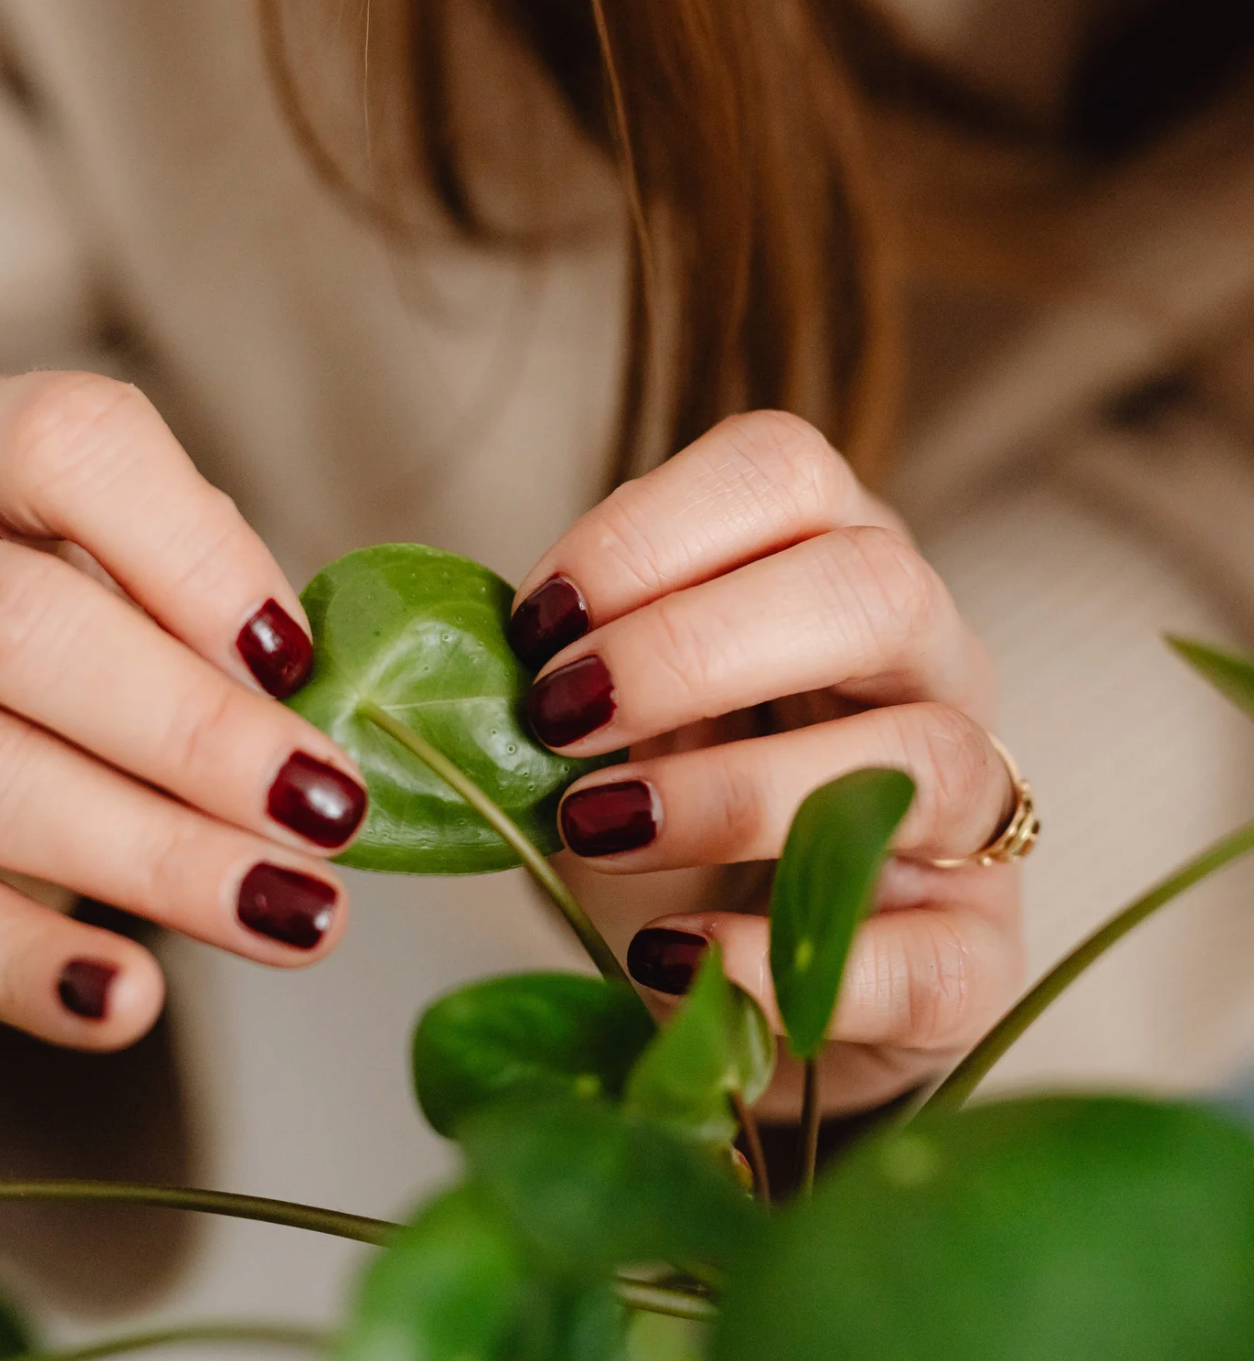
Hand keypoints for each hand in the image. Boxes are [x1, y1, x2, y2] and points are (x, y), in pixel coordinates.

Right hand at [0, 373, 366, 1048]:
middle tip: (328, 809)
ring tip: (297, 912)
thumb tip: (315, 705)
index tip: (295, 658)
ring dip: (156, 858)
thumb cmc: (55, 628)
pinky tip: (129, 1001)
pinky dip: (26, 966)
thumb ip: (206, 602)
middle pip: (21, 627)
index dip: (194, 553)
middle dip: (196, 731)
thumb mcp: (119, 569)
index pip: (65, 446)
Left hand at [512, 411, 1022, 1117]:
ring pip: (921, 758)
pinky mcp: (974, 956)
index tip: (537, 625)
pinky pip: (916, 959)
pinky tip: (665, 956)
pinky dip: (772, 959)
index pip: (787, 473)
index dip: (649, 532)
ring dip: (732, 795)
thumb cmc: (676, 823)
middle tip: (559, 717)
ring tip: (595, 829)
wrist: (747, 977)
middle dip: (691, 649)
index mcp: (835, 570)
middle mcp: (931, 665)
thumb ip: (580, 671)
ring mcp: (975, 810)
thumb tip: (476, 659)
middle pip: (873, 587)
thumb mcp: (627, 721)